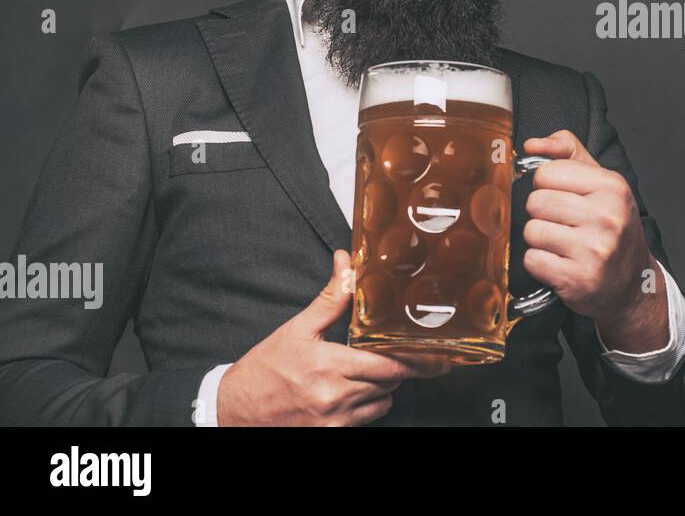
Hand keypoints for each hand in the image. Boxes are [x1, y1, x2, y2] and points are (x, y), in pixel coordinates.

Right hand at [216, 250, 452, 425]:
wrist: (234, 410)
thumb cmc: (266, 368)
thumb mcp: (298, 329)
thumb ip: (331, 299)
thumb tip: (347, 263)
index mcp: (328, 365)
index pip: (388, 364)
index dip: (416, 359)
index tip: (438, 356)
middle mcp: (334, 396)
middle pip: (392, 382)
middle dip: (397, 367)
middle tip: (395, 354)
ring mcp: (334, 420)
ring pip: (383, 401)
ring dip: (382, 386)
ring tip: (361, 372)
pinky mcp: (331, 434)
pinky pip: (368, 419)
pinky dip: (368, 405)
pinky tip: (351, 392)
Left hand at [521, 131, 667, 351]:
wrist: (632, 283)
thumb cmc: (611, 228)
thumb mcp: (600, 182)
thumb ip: (567, 152)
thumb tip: (532, 144)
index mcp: (612, 187)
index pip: (547, 173)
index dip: (547, 186)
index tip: (563, 197)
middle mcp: (607, 216)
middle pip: (536, 202)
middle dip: (542, 214)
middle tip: (563, 225)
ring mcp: (594, 249)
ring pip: (531, 230)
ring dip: (539, 240)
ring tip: (562, 245)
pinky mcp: (578, 278)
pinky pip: (532, 260)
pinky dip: (539, 263)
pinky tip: (559, 263)